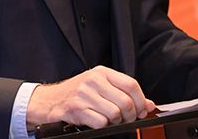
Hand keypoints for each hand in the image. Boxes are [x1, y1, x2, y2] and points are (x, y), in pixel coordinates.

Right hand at [26, 66, 155, 129]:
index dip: (141, 100)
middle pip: (125, 101)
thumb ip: (123, 93)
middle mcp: (93, 80)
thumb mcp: (99, 87)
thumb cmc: (76, 93)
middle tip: (126, 119)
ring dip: (115, 122)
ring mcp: (84, 94)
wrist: (48, 101)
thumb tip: (149, 104)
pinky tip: (96, 121)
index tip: (143, 110)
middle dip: (130, 116)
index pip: (131, 84)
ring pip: (115, 113)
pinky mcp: (77, 109)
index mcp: (102, 72)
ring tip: (108, 120)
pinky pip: (100, 122)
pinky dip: (102, 126)